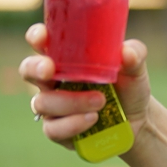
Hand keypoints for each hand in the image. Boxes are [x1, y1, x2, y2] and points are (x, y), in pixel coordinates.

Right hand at [21, 26, 153, 145]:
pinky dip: (73, 124)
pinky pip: (52, 129)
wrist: (138, 120)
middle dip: (35, 69)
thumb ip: (134, 55)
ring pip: (42, 102)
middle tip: (50, 70)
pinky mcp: (57, 130)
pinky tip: (92, 119)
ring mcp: (52, 106)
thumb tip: (127, 52)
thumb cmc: (128, 86)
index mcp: (66, 58)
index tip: (42, 37)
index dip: (36, 37)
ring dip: (71, 101)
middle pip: (27, 70)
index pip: (42, 43)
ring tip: (100, 101)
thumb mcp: (135, 68)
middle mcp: (53, 80)